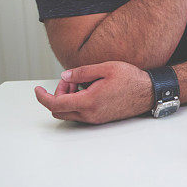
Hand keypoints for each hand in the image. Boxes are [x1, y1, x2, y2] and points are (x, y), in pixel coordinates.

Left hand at [34, 61, 153, 124]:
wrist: (149, 92)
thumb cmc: (131, 79)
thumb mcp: (106, 68)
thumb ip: (82, 72)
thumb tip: (64, 77)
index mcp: (89, 101)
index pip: (55, 103)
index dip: (42, 97)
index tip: (37, 89)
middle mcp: (90, 114)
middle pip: (59, 110)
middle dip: (57, 95)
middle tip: (69, 80)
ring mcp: (95, 118)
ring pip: (69, 113)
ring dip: (67, 99)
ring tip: (81, 84)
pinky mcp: (100, 119)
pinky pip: (79, 114)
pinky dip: (76, 103)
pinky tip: (88, 90)